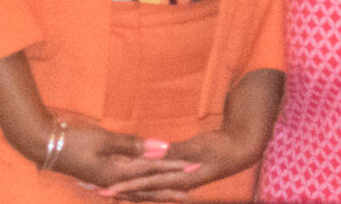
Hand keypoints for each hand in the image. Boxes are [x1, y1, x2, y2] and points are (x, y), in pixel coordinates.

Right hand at [40, 119, 197, 194]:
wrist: (44, 145)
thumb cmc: (74, 139)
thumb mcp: (104, 139)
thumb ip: (131, 145)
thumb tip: (159, 148)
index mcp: (117, 174)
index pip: (151, 170)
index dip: (172, 167)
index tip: (191, 168)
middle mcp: (113, 184)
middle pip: (147, 189)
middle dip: (169, 189)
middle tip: (189, 196)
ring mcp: (106, 184)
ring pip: (136, 193)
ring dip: (155, 195)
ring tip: (171, 198)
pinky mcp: (100, 179)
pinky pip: (125, 190)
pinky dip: (138, 193)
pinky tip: (141, 193)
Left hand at [100, 123, 263, 199]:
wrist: (240, 149)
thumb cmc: (222, 148)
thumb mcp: (200, 147)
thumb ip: (178, 151)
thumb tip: (155, 153)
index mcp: (180, 178)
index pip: (147, 184)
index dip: (127, 187)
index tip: (108, 190)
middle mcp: (176, 182)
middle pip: (144, 188)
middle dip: (123, 190)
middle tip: (100, 192)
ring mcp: (178, 178)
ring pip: (148, 185)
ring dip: (130, 187)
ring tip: (109, 189)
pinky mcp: (180, 171)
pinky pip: (157, 178)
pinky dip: (143, 179)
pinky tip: (133, 178)